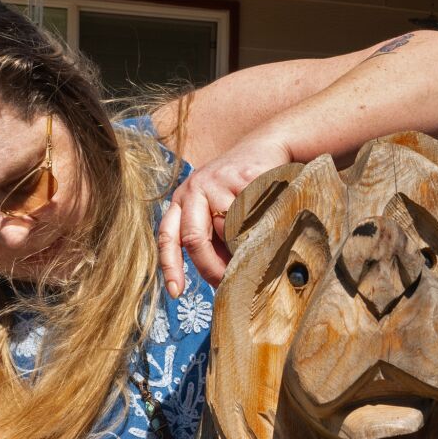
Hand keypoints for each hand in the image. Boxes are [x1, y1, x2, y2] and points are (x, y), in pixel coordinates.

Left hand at [157, 134, 294, 293]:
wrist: (266, 146)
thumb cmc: (239, 188)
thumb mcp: (218, 210)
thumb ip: (213, 240)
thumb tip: (222, 280)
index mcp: (182, 200)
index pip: (168, 236)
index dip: (170, 266)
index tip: (176, 292)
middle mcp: (193, 188)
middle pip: (194, 238)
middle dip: (211, 266)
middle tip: (227, 283)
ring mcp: (217, 181)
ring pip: (226, 230)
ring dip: (242, 246)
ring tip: (257, 247)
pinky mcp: (243, 177)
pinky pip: (251, 217)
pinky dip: (261, 228)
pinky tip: (269, 225)